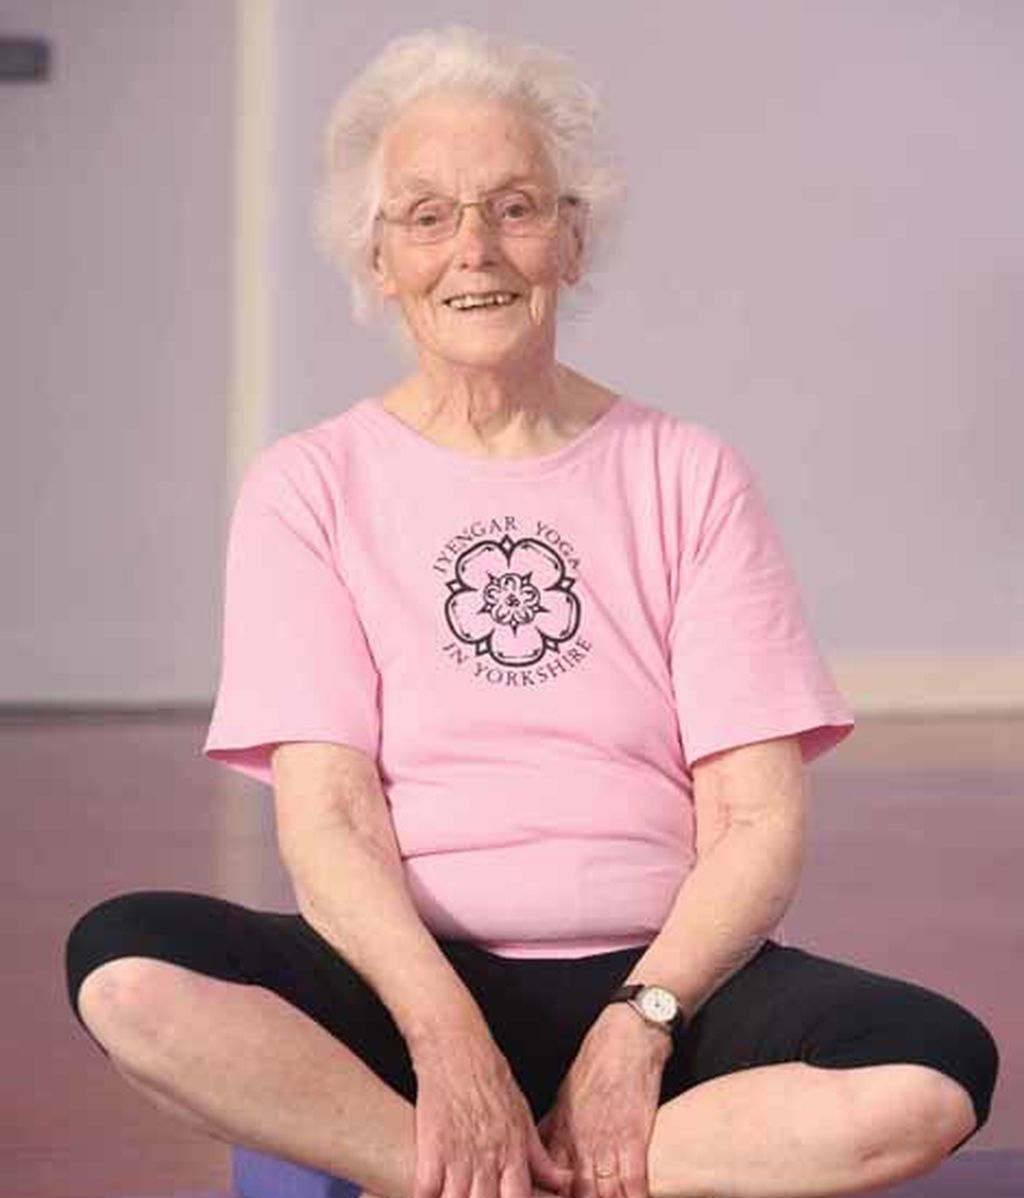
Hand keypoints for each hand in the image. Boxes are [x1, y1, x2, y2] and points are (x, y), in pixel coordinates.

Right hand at [411, 1030, 572, 1197]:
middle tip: (476, 1196)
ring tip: (455, 1195)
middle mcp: (488, 1157)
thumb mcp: (522, 1115)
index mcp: (513, 1151)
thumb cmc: (490, 1077)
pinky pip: (426, 1189)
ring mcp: (459, 1154)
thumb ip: (540, 1157)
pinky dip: (426, 1196)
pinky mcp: (432, 1145)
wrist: (456, 1045)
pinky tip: (429, 1193)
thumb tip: (564, 1182)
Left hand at [536, 1005, 671, 1197]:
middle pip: (575, 1196)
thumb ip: (551, 1134)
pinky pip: (633, 1183)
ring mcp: (606, 1144)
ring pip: (603, 1196)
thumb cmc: (595, 1066)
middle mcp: (580, 1146)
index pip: (547, 1183)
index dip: (547, 1197)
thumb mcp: (563, 1099)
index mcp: (561, 1136)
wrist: (625, 1038)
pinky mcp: (633, 1139)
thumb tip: (534, 1157)